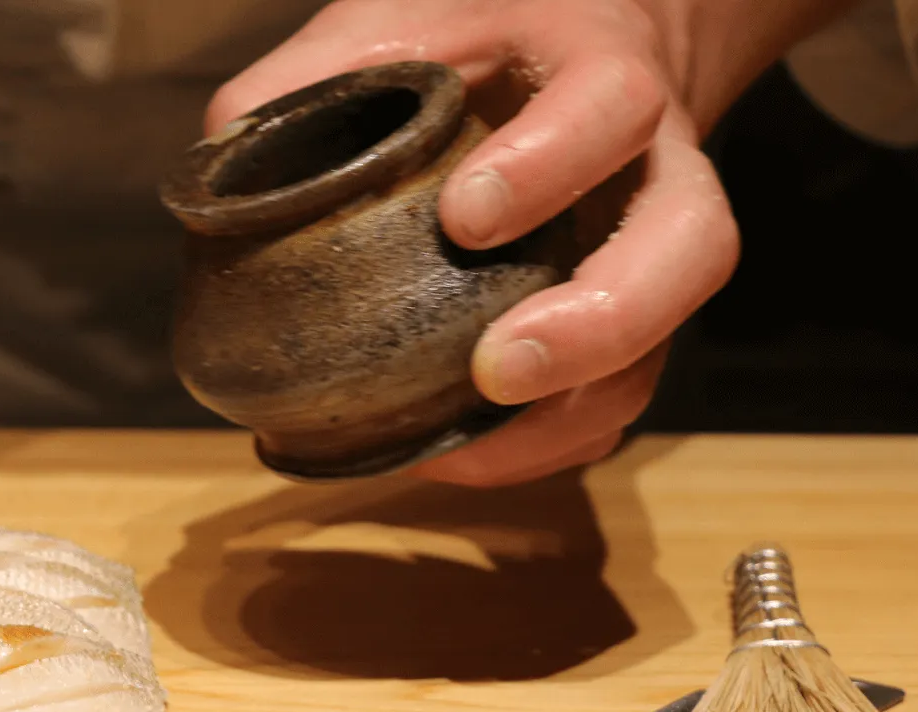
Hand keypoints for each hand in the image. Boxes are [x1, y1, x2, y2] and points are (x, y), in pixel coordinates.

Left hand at [210, 0, 853, 485]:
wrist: (577, 52)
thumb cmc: (479, 42)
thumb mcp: (399, 23)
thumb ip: (314, 74)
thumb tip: (226, 150)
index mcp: (600, 75)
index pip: (610, 109)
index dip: (551, 164)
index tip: (464, 216)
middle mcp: (653, 170)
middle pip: (691, 245)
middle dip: (602, 322)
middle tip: (498, 369)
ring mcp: (651, 257)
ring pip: (661, 347)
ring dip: (569, 413)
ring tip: (466, 453)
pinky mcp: (629, 328)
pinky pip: (617, 401)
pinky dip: (549, 447)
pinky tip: (465, 462)